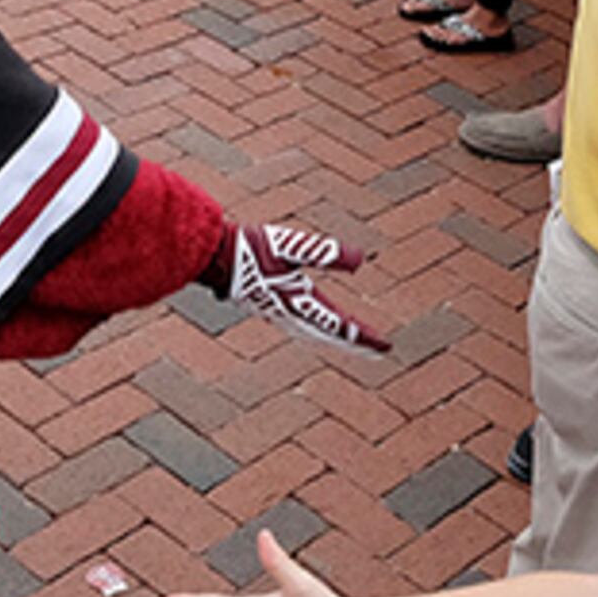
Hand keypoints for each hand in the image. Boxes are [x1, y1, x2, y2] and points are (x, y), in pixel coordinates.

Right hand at [211, 223, 387, 355]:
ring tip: (355, 340)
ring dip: (337, 337)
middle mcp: (291, 313)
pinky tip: (315, 325)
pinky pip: (301, 325)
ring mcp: (278, 312)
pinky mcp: (268, 305)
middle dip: (355, 342)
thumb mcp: (291, 246)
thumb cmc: (248, 248)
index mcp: (300, 302)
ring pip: (316, 332)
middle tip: (379, 350)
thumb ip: (325, 253)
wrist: (210, 256)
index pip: (340, 324)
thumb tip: (360, 260)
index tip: (387, 345)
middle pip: (331, 334)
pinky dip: (318, 330)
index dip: (365, 335)